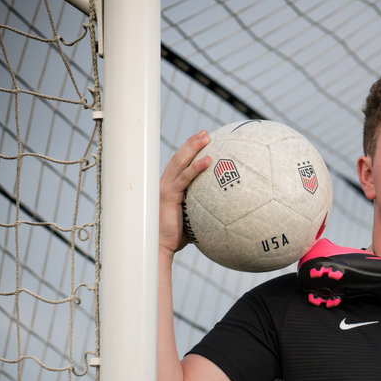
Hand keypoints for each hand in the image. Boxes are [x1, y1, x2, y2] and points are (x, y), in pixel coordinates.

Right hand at [158, 131, 210, 256]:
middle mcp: (164, 184)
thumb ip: (199, 209)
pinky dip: (196, 168)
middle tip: (205, 132)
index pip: (178, 164)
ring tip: (207, 137)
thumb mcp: (189, 218)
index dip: (188, 150)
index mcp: (168, 187)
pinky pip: (185, 179)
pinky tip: (208, 160)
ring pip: (180, 163)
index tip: (200, 139)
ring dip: (194, 148)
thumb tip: (221, 210)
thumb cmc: (176, 236)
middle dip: (192, 143)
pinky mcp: (169, 196)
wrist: (160, 247)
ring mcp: (165, 188)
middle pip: (178, 158)